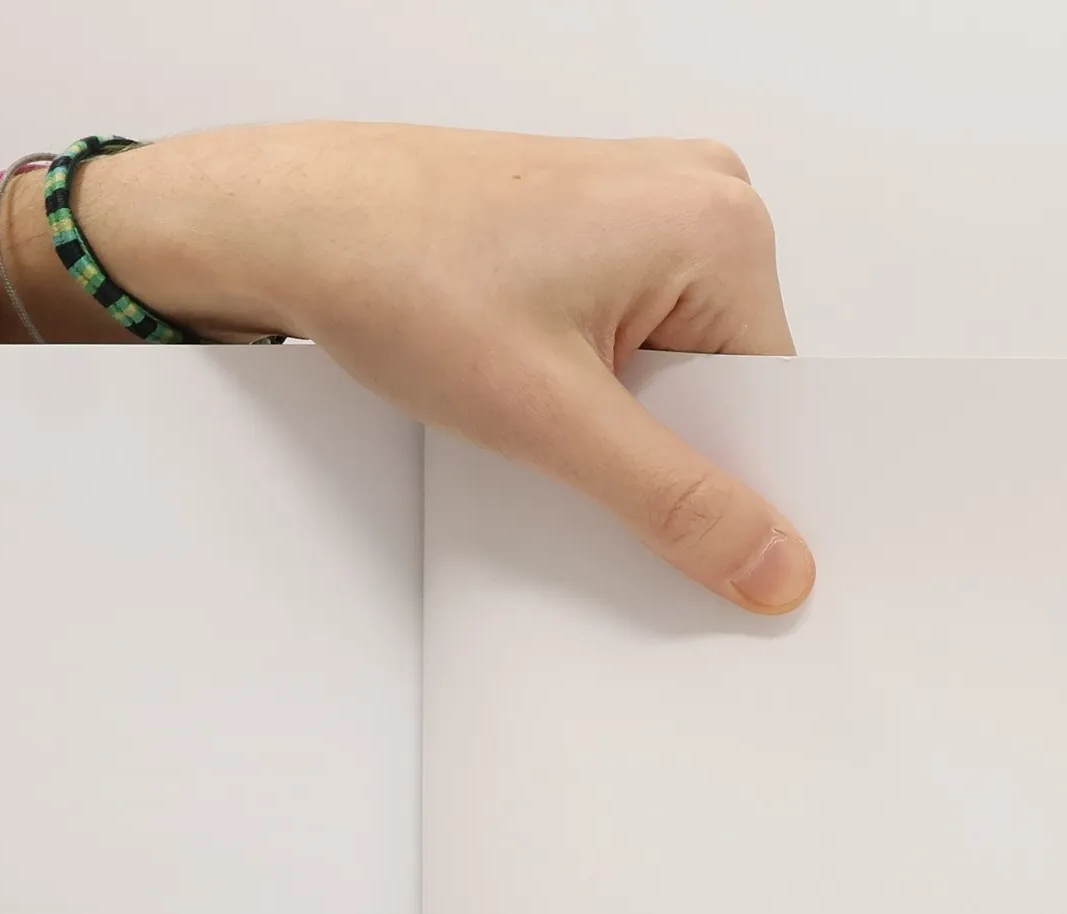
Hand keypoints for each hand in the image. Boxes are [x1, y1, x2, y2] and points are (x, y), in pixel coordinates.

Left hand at [0, 123, 815, 612]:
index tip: (698, 542)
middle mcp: (697, 196)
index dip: (734, 483)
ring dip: (616, 422)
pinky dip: (591, 389)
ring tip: (538, 412)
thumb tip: (772, 564)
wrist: (291, 223)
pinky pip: (629, 340)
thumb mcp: (553, 419)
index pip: (774, 399)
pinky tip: (530, 392)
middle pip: (723, 387)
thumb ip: (675, 502)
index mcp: (722, 222)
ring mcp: (642, 209)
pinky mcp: (591, 233)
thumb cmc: (400, 272)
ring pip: (669, 371)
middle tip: (579, 461)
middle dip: (662, 449)